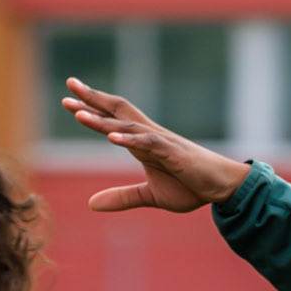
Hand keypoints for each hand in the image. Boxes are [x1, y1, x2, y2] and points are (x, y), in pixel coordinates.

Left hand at [64, 78, 250, 214]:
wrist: (221, 187)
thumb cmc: (190, 187)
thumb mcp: (150, 196)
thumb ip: (121, 197)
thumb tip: (91, 205)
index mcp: (143, 143)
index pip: (113, 120)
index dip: (92, 110)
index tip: (69, 101)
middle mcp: (149, 136)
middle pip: (117, 111)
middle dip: (93, 99)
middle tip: (70, 85)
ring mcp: (161, 142)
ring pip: (127, 125)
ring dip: (103, 120)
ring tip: (79, 114)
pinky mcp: (173, 153)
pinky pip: (148, 143)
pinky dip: (129, 140)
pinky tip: (111, 138)